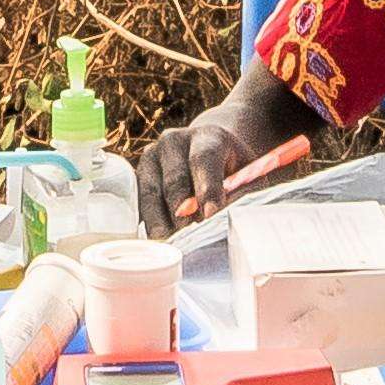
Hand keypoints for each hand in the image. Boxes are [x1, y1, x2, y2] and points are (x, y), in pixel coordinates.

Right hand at [135, 103, 269, 236]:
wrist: (206, 152)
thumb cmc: (231, 169)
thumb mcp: (247, 174)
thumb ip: (242, 193)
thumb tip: (226, 218)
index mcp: (208, 137)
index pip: (204, 159)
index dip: (207, 188)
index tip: (211, 214)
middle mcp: (174, 142)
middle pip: (175, 180)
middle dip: (183, 212)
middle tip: (192, 238)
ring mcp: (151, 157)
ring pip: (151, 194)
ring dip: (161, 222)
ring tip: (173, 246)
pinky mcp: (137, 175)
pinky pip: (140, 204)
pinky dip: (149, 223)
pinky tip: (159, 242)